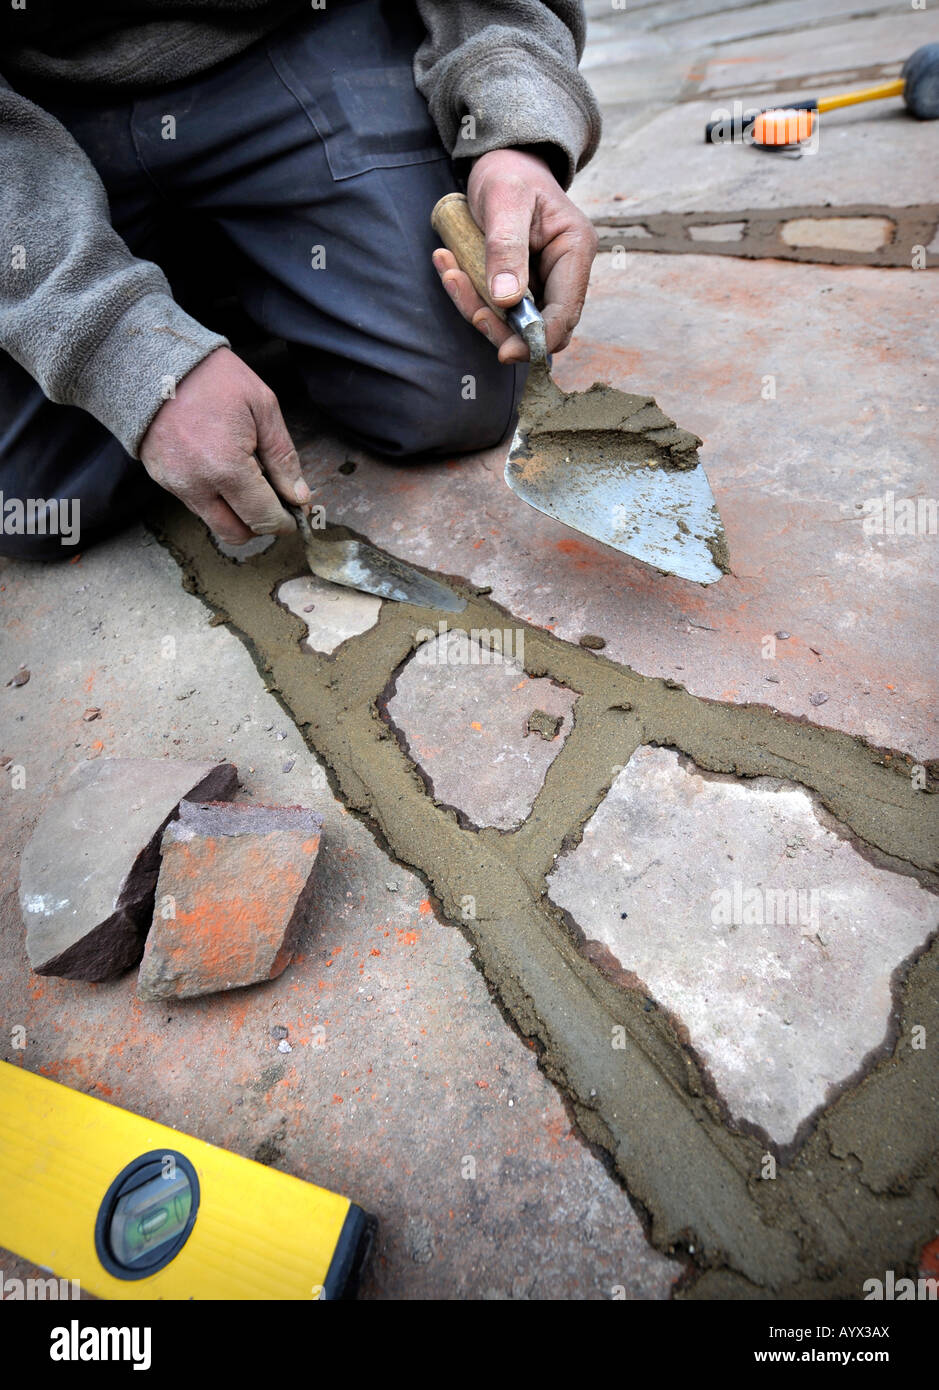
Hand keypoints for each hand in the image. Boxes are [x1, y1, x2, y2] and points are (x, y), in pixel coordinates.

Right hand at [139, 347, 310, 544]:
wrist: (155, 361)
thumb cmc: (214, 379)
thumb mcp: (263, 407)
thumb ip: (283, 457)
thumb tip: (298, 496)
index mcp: (227, 468)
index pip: (263, 518)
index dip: (284, 522)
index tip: (295, 513)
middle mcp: (198, 485)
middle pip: (236, 534)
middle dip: (260, 525)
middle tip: (274, 503)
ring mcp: (176, 485)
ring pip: (214, 522)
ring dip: (237, 514)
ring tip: (248, 481)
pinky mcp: (162, 479)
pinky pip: (195, 504)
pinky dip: (215, 498)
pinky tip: (222, 469)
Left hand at [432, 148, 597, 362]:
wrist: (502, 159)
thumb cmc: (509, 171)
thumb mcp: (505, 199)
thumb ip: (507, 248)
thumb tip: (507, 301)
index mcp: (574, 250)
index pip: (565, 314)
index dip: (538, 339)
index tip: (505, 351)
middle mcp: (564, 271)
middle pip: (541, 327)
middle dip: (502, 329)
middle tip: (471, 311)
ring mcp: (543, 280)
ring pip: (514, 321)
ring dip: (478, 308)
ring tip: (449, 272)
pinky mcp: (520, 283)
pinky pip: (496, 305)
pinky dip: (470, 294)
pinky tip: (448, 266)